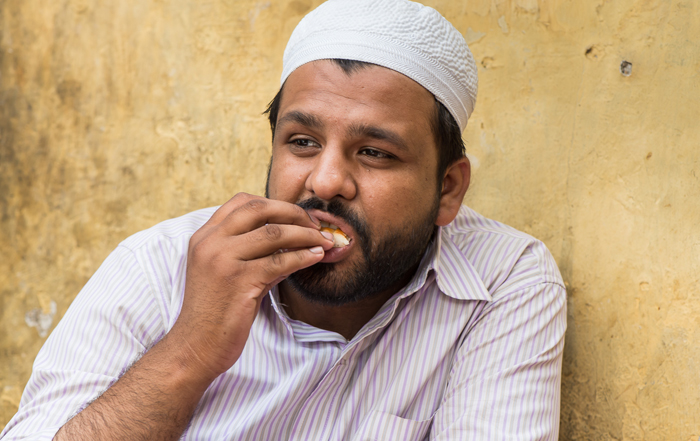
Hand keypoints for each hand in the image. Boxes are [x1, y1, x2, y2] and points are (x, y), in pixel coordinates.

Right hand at [166, 193, 333, 381]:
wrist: (196, 346)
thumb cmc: (215, 311)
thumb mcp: (226, 272)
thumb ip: (254, 252)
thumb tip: (293, 242)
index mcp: (205, 236)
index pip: (242, 202)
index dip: (274, 204)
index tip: (296, 216)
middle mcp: (211, 242)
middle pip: (259, 208)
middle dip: (294, 213)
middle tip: (315, 225)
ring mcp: (223, 259)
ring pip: (274, 233)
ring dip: (306, 235)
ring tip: (324, 242)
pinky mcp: (239, 280)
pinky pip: (280, 261)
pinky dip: (303, 256)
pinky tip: (315, 258)